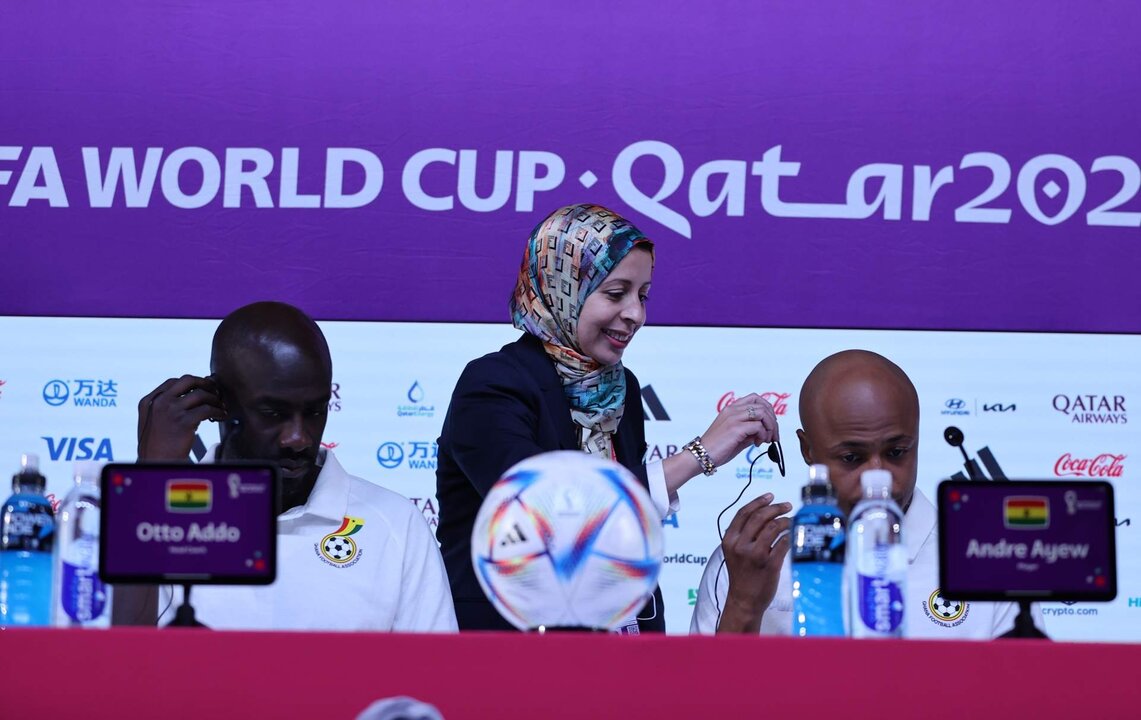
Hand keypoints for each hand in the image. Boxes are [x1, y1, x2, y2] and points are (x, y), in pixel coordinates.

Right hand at [137, 375, 226, 459]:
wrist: (155, 464)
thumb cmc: (157, 447)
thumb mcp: (152, 421)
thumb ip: (166, 407)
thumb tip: (194, 393)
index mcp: (148, 401)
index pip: (173, 382)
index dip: (191, 383)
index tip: (202, 387)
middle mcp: (158, 402)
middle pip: (187, 380)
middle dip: (205, 383)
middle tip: (215, 390)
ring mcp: (171, 410)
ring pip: (200, 394)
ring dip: (214, 399)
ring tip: (220, 406)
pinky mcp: (184, 421)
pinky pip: (207, 409)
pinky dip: (218, 411)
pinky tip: (221, 416)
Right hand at [699, 392, 778, 467]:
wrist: (701, 456)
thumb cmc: (717, 448)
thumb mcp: (737, 437)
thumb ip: (750, 432)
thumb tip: (764, 433)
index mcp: (731, 409)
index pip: (755, 398)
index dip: (768, 410)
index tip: (770, 425)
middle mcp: (732, 410)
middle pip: (763, 405)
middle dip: (773, 421)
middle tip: (773, 436)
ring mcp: (734, 417)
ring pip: (763, 413)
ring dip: (770, 427)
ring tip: (766, 440)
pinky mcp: (736, 428)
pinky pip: (758, 426)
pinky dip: (763, 435)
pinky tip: (757, 444)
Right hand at [718, 493, 791, 632]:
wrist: (744, 600)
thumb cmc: (741, 574)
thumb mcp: (734, 551)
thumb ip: (743, 534)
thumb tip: (764, 513)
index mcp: (729, 540)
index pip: (744, 513)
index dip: (758, 501)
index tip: (770, 496)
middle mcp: (740, 545)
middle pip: (760, 517)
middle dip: (776, 508)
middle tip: (786, 506)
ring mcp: (755, 555)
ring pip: (773, 527)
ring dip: (785, 521)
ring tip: (791, 521)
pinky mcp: (770, 564)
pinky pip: (783, 543)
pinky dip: (790, 536)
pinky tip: (792, 535)